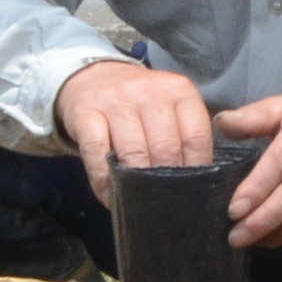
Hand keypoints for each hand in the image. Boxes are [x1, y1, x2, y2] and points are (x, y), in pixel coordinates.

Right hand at [55, 58, 211, 204]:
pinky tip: (110, 197)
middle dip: (166, 182)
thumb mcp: (168, 109)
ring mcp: (116, 101)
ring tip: (138, 205)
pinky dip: (104, 181)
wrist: (93, 77)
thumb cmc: (139, 104)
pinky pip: (97, 153)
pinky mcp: (85, 112)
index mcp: (179, 91)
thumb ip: (183, 137)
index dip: (195, 170)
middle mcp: (150, 92)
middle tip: (164, 204)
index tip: (190, 192)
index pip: (196, 137)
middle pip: (165, 147)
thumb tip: (196, 184)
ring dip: (136, 185)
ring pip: (133, 152)